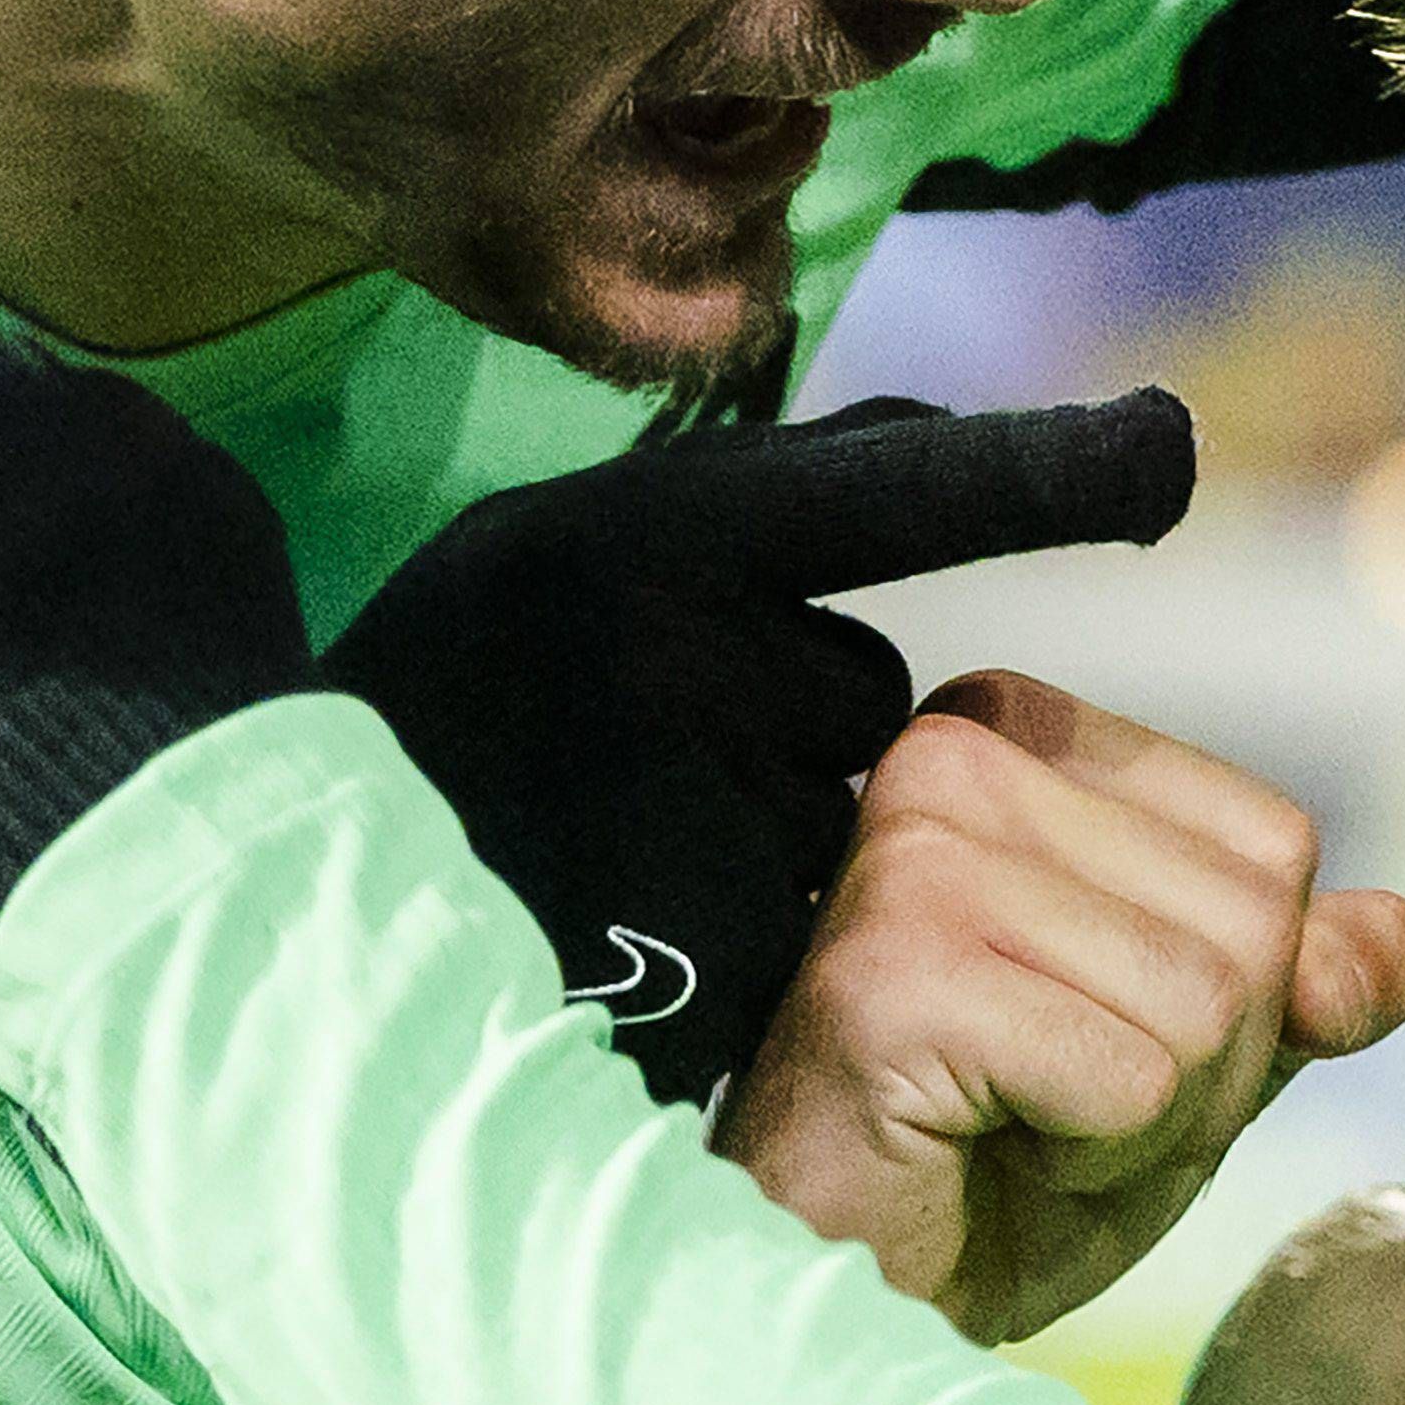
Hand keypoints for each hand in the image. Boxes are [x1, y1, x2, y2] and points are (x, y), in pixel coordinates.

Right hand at [322, 390, 1195, 1115]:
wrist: (235, 858)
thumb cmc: (447, 684)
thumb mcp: (582, 540)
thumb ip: (776, 502)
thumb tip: (969, 438)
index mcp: (657, 537)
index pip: (898, 494)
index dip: (1048, 472)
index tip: (1170, 450)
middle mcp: (683, 662)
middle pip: (862, 700)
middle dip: (783, 730)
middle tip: (626, 749)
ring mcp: (683, 820)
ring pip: (838, 834)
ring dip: (761, 842)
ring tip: (602, 848)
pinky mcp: (686, 966)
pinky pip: (803, 949)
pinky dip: (739, 947)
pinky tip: (622, 938)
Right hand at [722, 674, 1404, 1344]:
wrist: (844, 1305)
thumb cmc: (1000, 1169)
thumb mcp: (1195, 1061)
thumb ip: (1306, 980)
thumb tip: (1398, 949)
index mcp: (1021, 732)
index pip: (1278, 846)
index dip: (1237, 994)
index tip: (1087, 1039)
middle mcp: (958, 754)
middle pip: (1254, 923)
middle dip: (1197, 1066)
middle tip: (1046, 1105)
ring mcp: (919, 854)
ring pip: (1209, 1003)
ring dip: (1142, 1122)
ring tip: (1007, 1126)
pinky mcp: (898, 974)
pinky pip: (1135, 1083)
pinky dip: (1092, 1158)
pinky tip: (976, 1152)